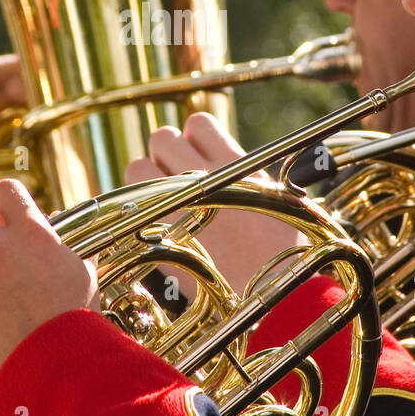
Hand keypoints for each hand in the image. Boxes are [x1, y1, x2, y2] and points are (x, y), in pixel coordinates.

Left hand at [125, 112, 303, 296]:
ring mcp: (177, 202)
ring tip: (162, 200)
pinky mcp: (159, 232)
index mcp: (235, 163)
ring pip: (138, 166)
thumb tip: (233, 168)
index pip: (199, 122)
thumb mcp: (277, 201)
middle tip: (177, 179)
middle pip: (162, 138)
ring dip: (146, 180)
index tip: (200, 157)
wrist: (271, 293)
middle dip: (165, 155)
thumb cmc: (283, 252)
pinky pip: (131, 204)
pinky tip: (152, 222)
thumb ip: (249, 177)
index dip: (194, 137)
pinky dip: (136, 209)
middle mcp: (203, 174)